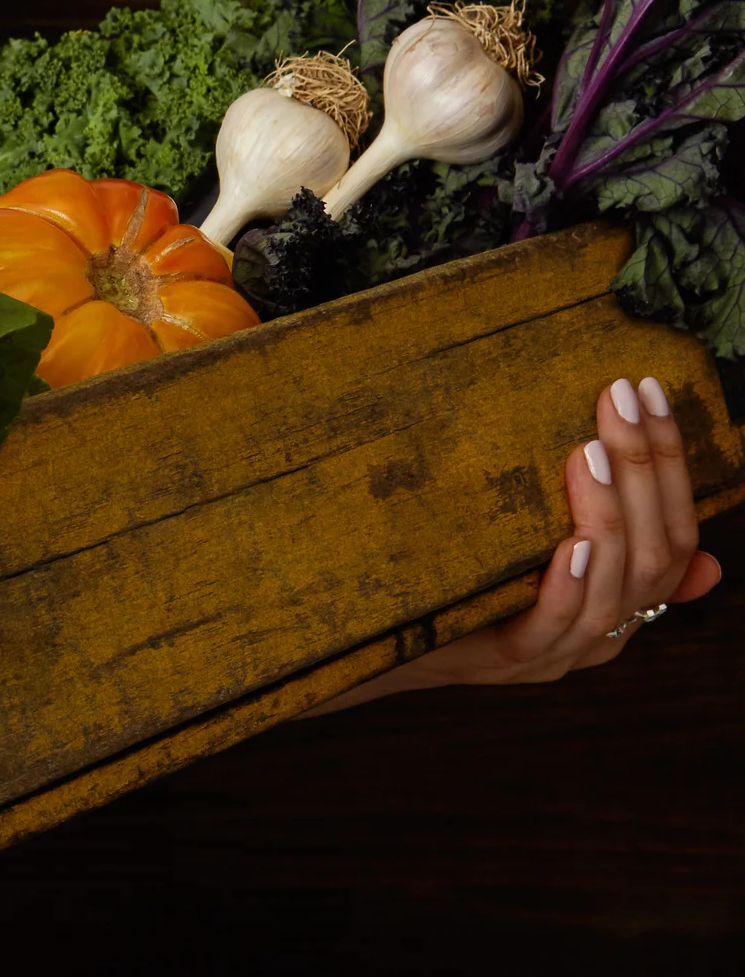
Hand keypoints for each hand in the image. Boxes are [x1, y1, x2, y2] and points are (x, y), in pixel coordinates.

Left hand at [311, 376, 723, 714]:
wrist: (376, 640)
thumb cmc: (455, 574)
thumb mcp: (522, 536)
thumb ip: (564, 504)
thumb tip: (611, 440)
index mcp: (619, 598)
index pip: (675, 534)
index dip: (671, 464)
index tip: (650, 392)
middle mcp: (601, 630)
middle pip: (656, 557)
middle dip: (645, 472)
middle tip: (621, 401)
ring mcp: (556, 650)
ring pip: (614, 592)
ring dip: (608, 516)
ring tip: (592, 455)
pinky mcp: (506, 660)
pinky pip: (553, 627)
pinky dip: (569, 585)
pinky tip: (573, 544)